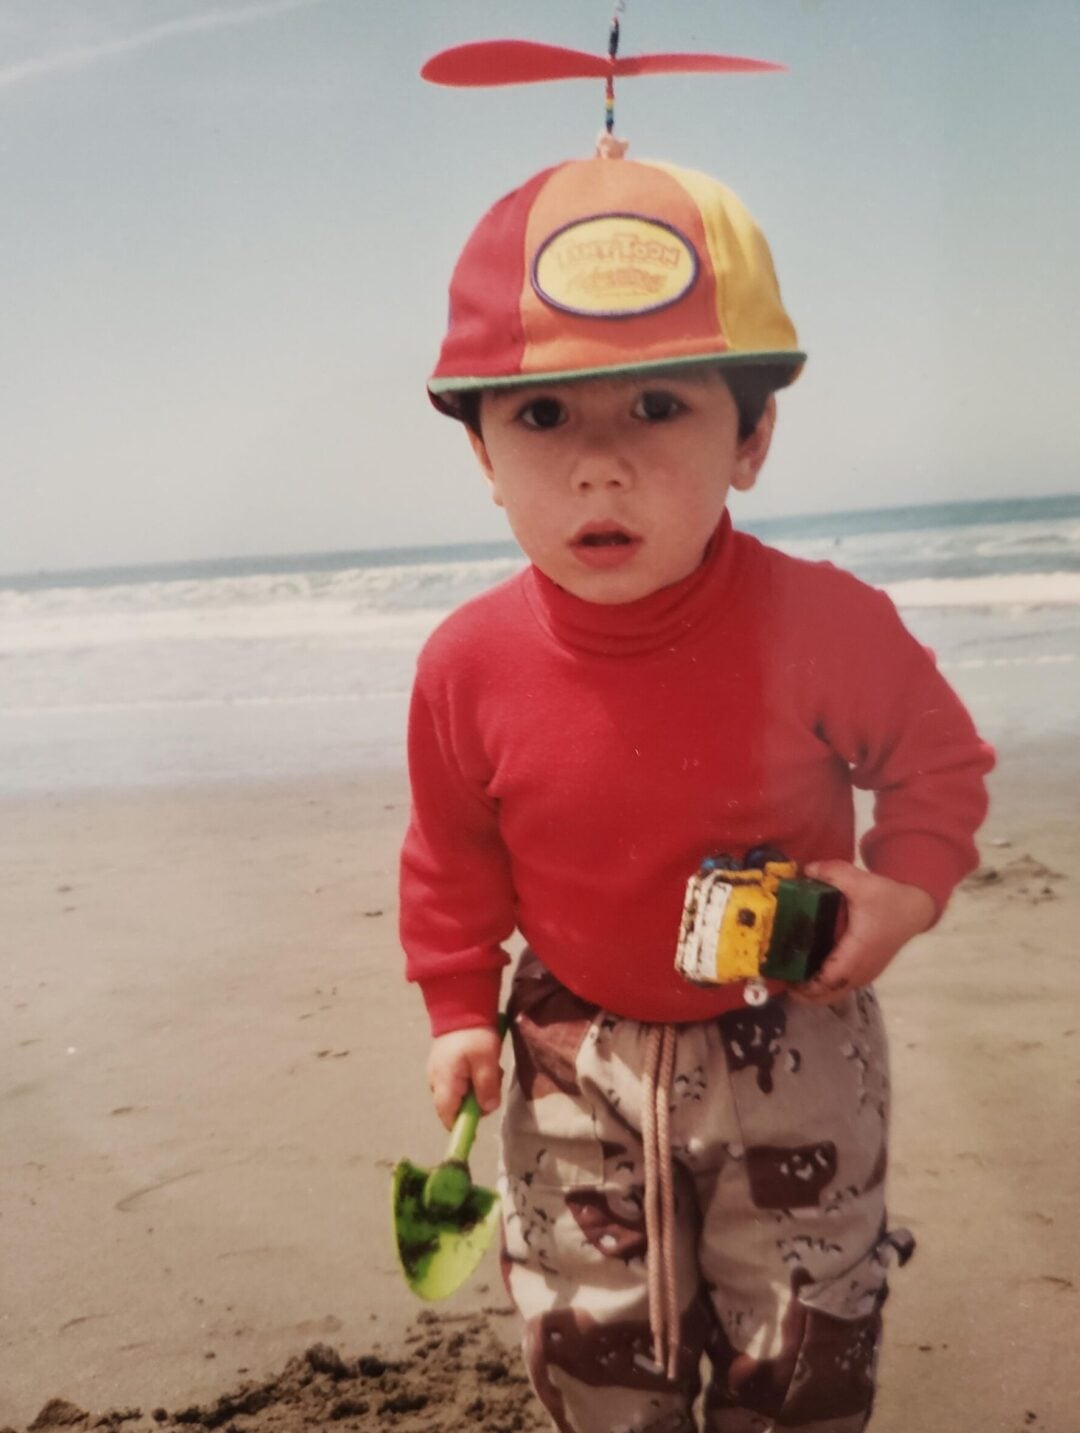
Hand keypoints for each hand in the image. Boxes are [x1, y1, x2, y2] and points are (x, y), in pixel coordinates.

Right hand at [426, 1025, 503, 1129]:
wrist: (461, 1005)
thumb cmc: (474, 1035)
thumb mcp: (486, 1061)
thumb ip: (487, 1087)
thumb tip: (487, 1109)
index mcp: (445, 1084)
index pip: (449, 1118)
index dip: (463, 1126)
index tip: (480, 1121)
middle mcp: (436, 1082)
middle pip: (455, 1107)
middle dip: (476, 1102)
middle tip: (492, 1083)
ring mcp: (438, 1073)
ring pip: (459, 1093)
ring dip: (476, 1087)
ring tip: (490, 1068)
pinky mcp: (443, 1064)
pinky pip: (458, 1081)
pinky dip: (472, 1077)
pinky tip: (482, 1063)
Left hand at [792, 861, 936, 1004]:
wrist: (915, 908)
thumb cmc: (887, 897)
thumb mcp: (860, 881)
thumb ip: (832, 872)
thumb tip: (806, 869)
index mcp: (858, 951)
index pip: (830, 978)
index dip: (808, 985)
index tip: (787, 981)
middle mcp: (862, 969)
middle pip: (830, 993)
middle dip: (806, 994)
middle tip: (784, 982)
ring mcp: (867, 973)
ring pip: (837, 993)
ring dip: (816, 992)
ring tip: (793, 980)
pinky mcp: (868, 971)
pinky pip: (844, 986)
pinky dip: (826, 987)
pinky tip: (811, 974)